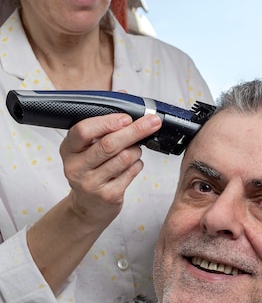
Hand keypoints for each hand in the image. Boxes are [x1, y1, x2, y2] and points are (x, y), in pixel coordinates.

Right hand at [60, 112, 161, 228]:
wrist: (88, 208)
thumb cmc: (90, 171)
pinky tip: (132, 165)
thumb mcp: (87, 147)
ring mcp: (91, 184)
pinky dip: (137, 165)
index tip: (126, 117)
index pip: (83, 130)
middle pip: (109, 144)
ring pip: (124, 158)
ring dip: (136, 150)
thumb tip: (125, 94)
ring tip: (134, 150)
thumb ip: (103, 122)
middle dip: (135, 131)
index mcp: (68, 149)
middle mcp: (76, 167)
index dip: (107, 122)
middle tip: (152, 122)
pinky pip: (131, 173)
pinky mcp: (108, 196)